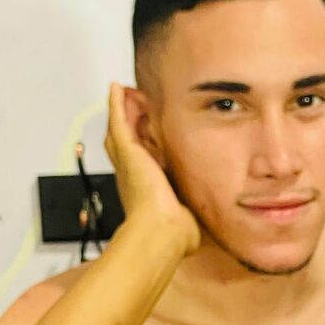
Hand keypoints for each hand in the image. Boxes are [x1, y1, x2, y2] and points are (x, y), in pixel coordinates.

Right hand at [103, 82, 199, 252]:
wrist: (163, 232)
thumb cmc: (174, 234)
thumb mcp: (187, 220)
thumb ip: (194, 217)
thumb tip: (208, 226)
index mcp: (146, 190)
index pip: (141, 164)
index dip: (141, 149)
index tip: (147, 138)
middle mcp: (132, 175)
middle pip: (125, 143)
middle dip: (128, 125)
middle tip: (131, 107)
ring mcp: (127, 162)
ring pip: (121, 129)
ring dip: (123, 111)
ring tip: (126, 94)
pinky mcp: (127, 151)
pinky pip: (119, 121)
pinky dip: (116, 104)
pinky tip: (117, 89)